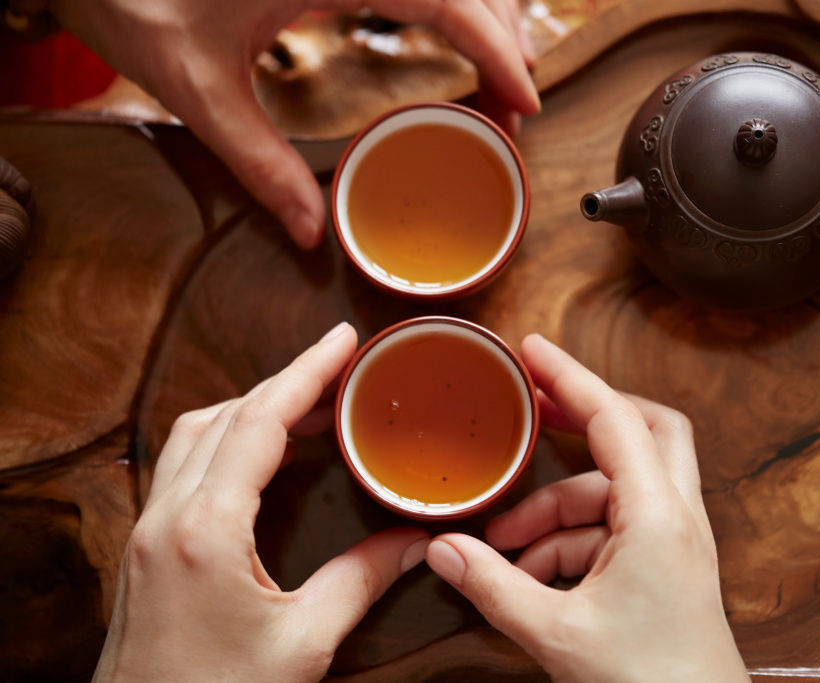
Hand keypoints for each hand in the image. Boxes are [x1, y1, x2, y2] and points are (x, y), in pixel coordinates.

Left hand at [49, 0, 538, 248]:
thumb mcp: (197, 90)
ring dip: (480, 12)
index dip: (494, 47)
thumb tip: (313, 228)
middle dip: (502, 32)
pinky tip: (446, 37)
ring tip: (495, 71)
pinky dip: (444, 2)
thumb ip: (262, 164)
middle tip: (515, 100)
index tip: (523, 95)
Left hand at [94, 322, 428, 681]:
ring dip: (249, 407)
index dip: (306, 372)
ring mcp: (147, 532)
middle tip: (338, 369)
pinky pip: (180, 466)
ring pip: (194, 434)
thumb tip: (417, 542)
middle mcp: (166, 517)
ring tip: (305, 404)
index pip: (260, 422)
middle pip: (225, 416)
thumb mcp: (302, 642)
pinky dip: (223, 439)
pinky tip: (256, 455)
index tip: (342, 340)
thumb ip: (361, 580)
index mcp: (205, 530)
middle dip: (285, 382)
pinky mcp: (144, 551)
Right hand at [425, 334, 748, 681]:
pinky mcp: (668, 569)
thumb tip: (443, 550)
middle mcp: (676, 517)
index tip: (532, 349)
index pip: (612, 417)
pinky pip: (615, 532)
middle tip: (533, 411)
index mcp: (658, 515)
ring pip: (615, 492)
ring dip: (557, 510)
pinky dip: (571, 543)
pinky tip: (531, 576)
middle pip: (641, 431)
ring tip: (504, 545)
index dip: (569, 376)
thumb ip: (493, 586)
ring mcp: (677, 543)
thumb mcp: (557, 633)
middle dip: (584, 417)